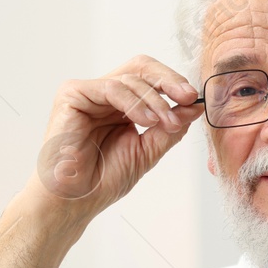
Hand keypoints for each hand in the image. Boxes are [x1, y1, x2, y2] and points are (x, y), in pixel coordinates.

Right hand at [32, 53, 202, 213]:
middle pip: (141, 68)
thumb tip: (194, 107)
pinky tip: (146, 121)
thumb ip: (170, 127)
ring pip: (130, 78)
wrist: (76, 199)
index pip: (150, 80)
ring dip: (154, 100)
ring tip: (165, 123)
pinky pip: (111, 87)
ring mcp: (88, 93)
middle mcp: (104, 96)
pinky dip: (133, 102)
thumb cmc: (103, 180)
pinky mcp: (72, 95)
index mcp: (121, 106)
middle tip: (187, 96)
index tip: (193, 99)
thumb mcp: (148, 150)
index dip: (172, 84)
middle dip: (168, 80)